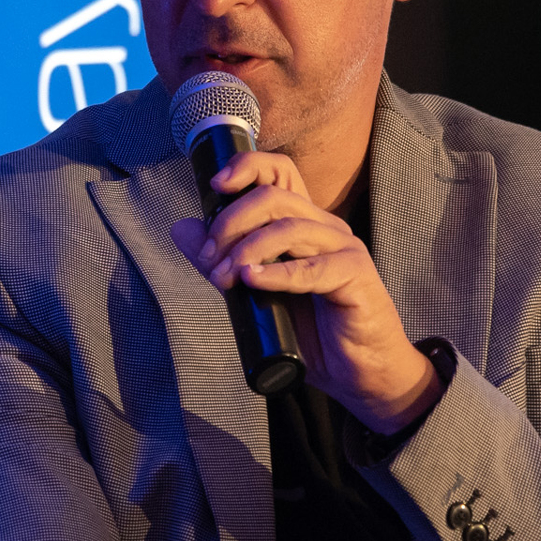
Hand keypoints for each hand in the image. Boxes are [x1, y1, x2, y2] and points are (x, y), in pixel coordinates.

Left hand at [169, 150, 440, 432]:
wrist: (357, 373)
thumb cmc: (312, 332)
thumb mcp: (257, 293)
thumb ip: (222, 260)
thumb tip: (183, 229)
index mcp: (303, 223)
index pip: (279, 173)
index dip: (248, 168)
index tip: (216, 186)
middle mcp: (325, 227)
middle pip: (274, 197)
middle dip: (231, 222)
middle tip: (210, 259)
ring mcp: (344, 249)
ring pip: (290, 227)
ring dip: (248, 250)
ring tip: (225, 278)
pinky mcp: (356, 277)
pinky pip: (313, 268)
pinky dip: (278, 273)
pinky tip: (254, 280)